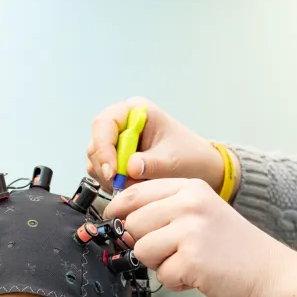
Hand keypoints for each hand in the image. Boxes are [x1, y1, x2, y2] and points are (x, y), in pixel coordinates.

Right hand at [87, 97, 225, 192]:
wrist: (200, 168)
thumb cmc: (190, 156)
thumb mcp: (172, 160)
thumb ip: (150, 164)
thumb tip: (129, 168)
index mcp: (135, 111)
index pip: (104, 123)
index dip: (103, 147)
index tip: (113, 171)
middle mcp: (122, 124)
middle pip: (96, 143)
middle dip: (106, 166)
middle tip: (121, 183)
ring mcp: (117, 142)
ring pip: (96, 160)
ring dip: (109, 177)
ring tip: (133, 184)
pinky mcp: (116, 159)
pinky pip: (102, 172)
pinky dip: (112, 183)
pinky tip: (130, 186)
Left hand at [106, 179, 296, 296]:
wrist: (271, 275)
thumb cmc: (234, 250)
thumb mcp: (201, 214)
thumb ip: (164, 212)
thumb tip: (119, 226)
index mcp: (190, 188)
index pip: (135, 192)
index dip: (117, 210)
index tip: (114, 220)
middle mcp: (189, 203)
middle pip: (133, 223)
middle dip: (144, 243)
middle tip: (173, 252)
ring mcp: (190, 230)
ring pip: (141, 249)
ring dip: (159, 264)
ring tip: (188, 263)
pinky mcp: (191, 259)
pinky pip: (161, 274)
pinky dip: (176, 282)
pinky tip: (198, 276)